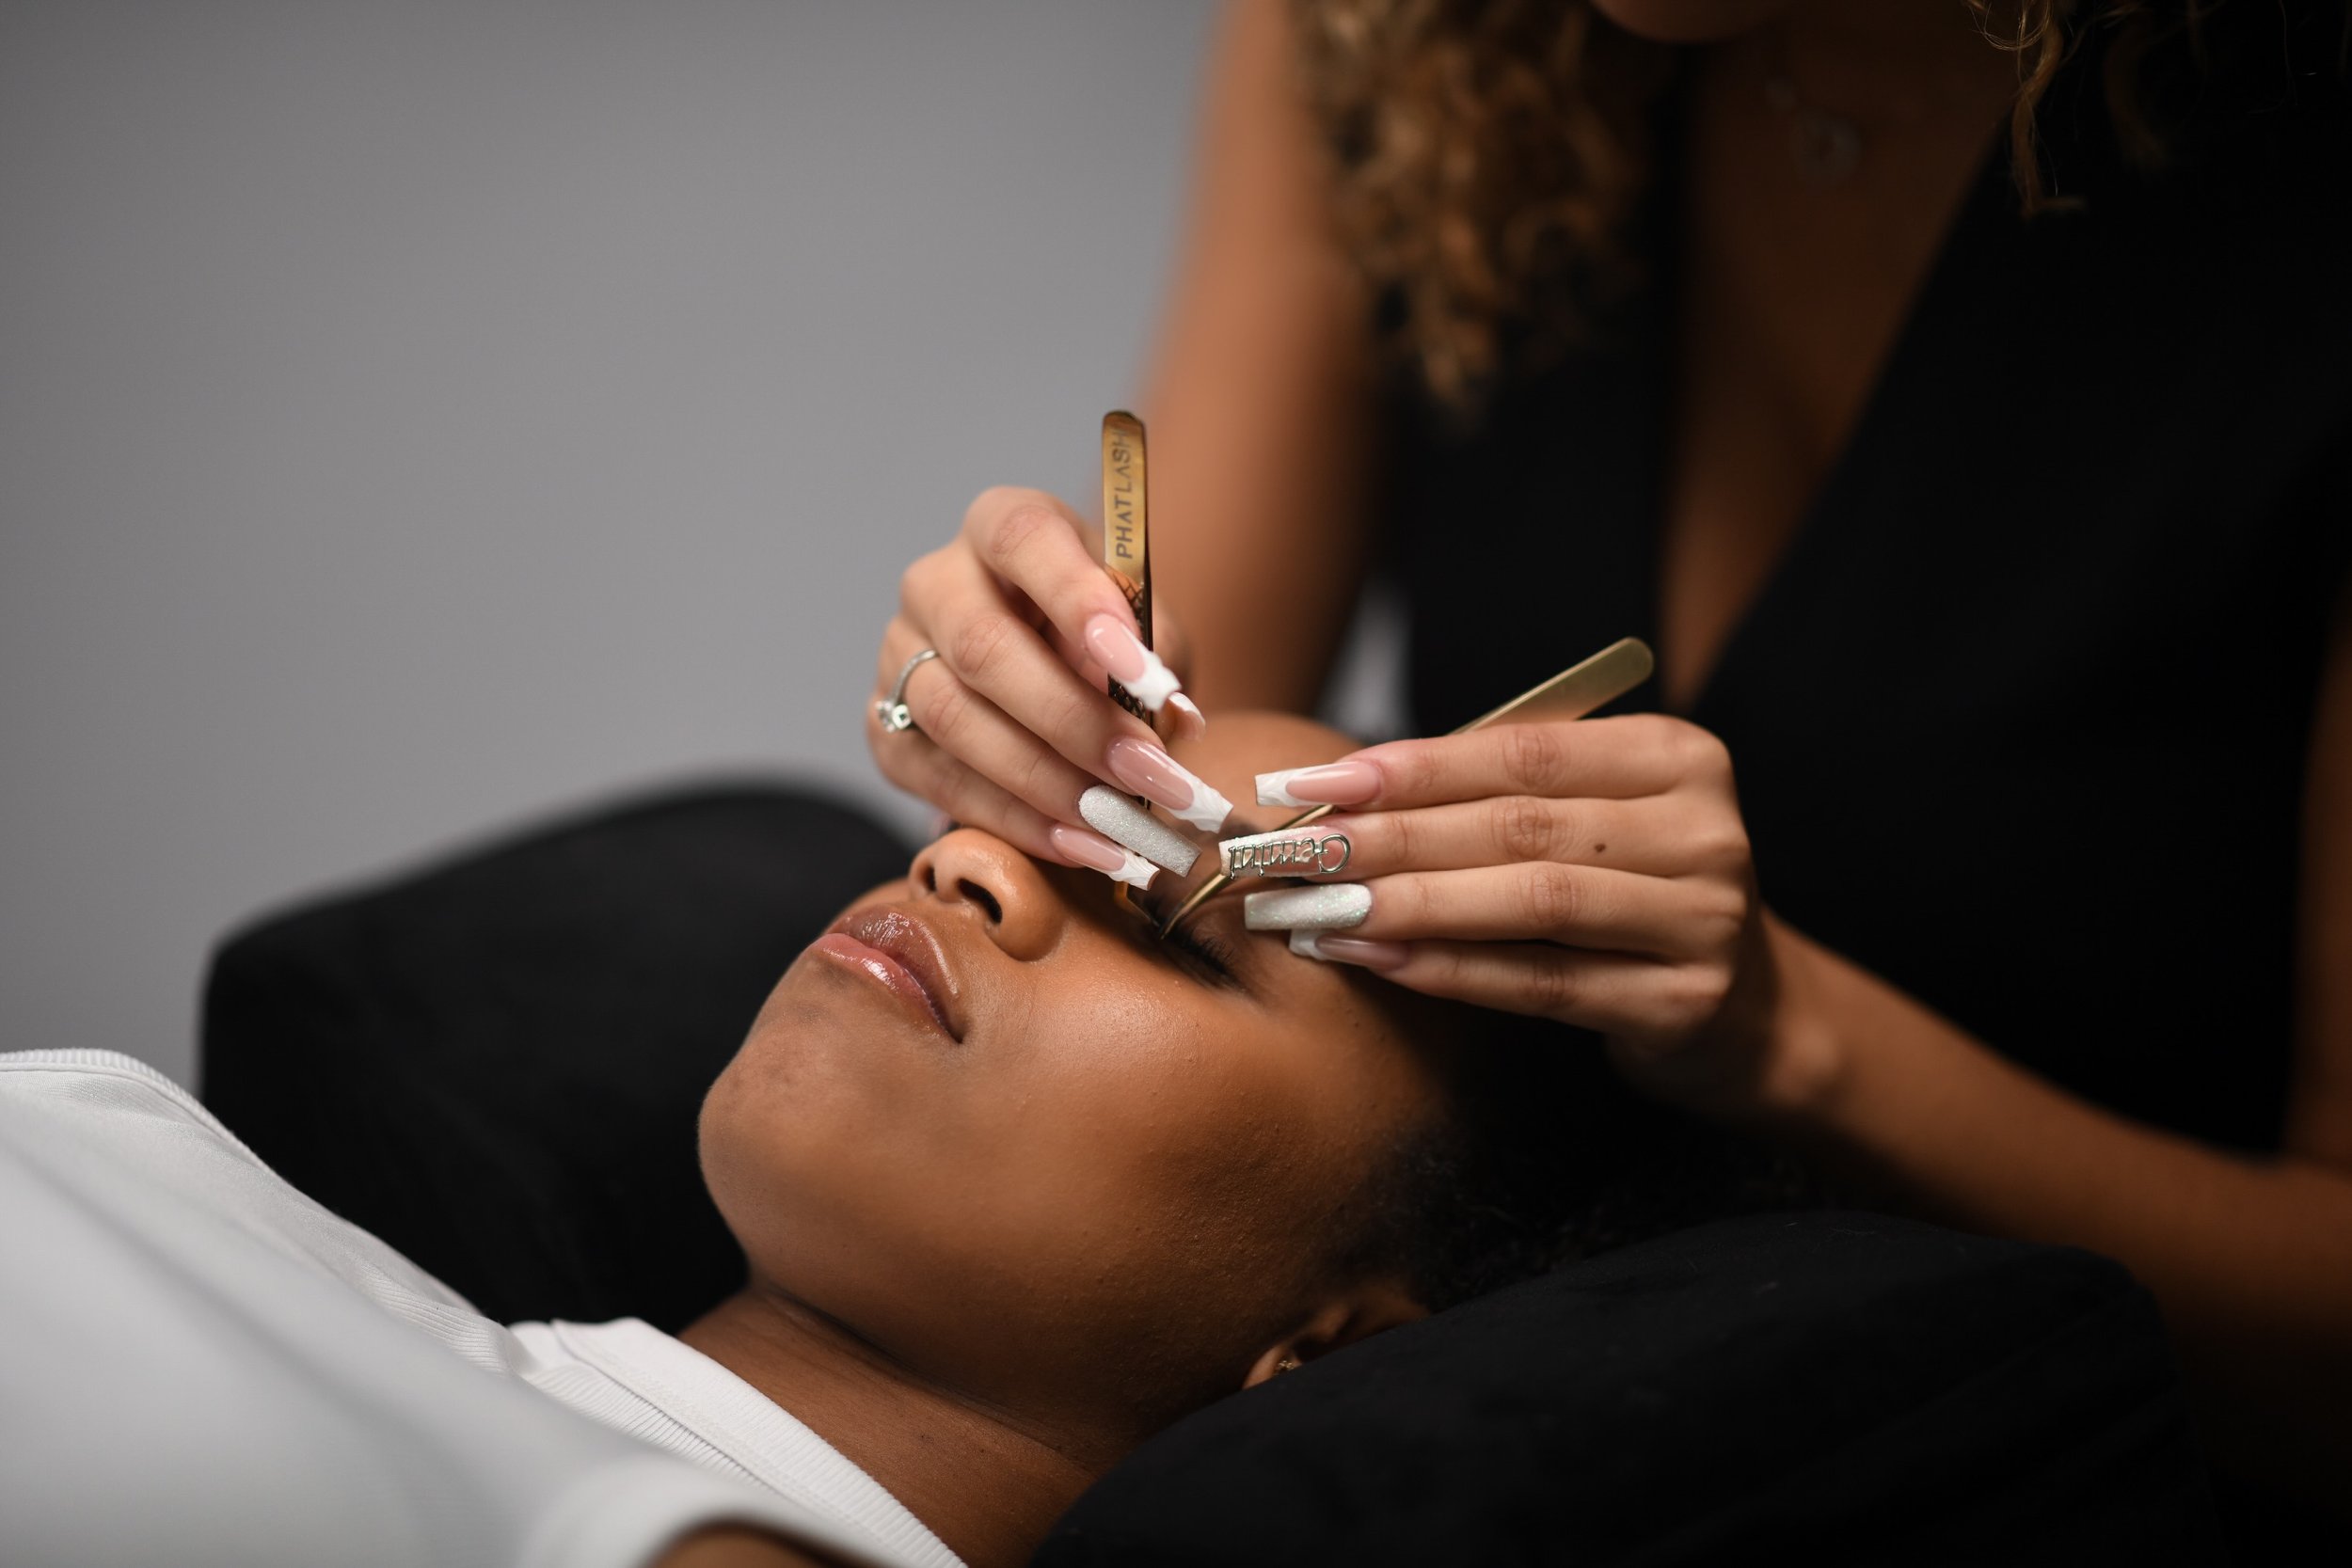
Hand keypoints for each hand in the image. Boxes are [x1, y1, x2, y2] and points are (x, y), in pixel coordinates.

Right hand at [870, 486, 1214, 874]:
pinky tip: (1079, 845)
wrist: (1050, 677)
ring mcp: (897, 654)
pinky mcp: (884, 727)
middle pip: (984, 646)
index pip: (1024, 539)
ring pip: (954, 719)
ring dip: (1047, 782)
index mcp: (1002, 527)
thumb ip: (1158, 663)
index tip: (1144, 671)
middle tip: (1148, 775)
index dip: (1080, 601)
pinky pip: (938, 779)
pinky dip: (1015, 820)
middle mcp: (936, 582)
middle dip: (1075, 722)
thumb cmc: (1105, 644)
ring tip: (1121, 826)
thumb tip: (1172, 719)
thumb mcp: (1146, 634)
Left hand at [1246, 715, 1788, 1112]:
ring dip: (1408, 902)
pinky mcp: (1682, 1002)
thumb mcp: (1594, 821)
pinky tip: (1376, 957)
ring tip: (1316, 908)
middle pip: (1517, 825)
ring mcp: (1702, 919)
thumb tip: (1344, 790)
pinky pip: (1543, 983)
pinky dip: (1450, 969)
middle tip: (1290, 851)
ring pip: (1530, 901)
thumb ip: (1499, 792)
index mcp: (1676, 757)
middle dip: (1388, 836)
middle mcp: (1704, 830)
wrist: (1750, 1012)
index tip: (1309, 782)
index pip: (1522, 752)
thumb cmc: (1636, 896)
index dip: (1410, 767)